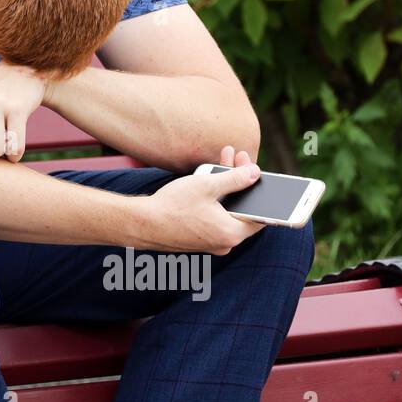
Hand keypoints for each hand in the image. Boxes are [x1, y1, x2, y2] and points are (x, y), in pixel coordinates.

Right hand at [135, 147, 264, 253]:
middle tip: (236, 158)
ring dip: (224, 189)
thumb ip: (235, 178)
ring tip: (217, 165)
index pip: (260, 215)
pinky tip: (204, 182)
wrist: (141, 224)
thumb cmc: (173, 206)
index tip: (255, 171)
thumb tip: (254, 173)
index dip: (258, 189)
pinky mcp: (196, 240)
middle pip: (241, 209)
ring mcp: (209, 243)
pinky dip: (212, 202)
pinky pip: (212, 219)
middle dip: (239, 182)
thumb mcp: (207, 185)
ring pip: (225, 213)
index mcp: (232, 233)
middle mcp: (224, 243)